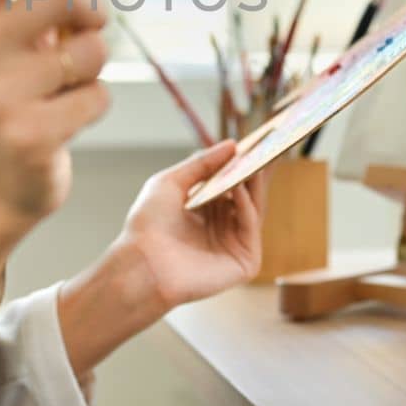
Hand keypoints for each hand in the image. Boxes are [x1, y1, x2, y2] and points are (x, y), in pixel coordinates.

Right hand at [0, 0, 117, 225]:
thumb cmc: (13, 100)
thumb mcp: (11, 43)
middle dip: (94, 12)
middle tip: (90, 32)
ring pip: (90, 50)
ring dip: (95, 68)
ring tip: (66, 90)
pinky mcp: (28, 133)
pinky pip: (97, 96)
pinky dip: (94, 105)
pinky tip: (66, 123)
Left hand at [116, 140, 268, 310]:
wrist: (142, 263)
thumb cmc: (147, 226)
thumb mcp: (171, 182)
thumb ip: (201, 163)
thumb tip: (232, 144)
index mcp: (202, 212)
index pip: (227, 185)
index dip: (238, 165)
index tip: (250, 142)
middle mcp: (219, 228)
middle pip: (245, 196)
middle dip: (251, 171)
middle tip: (263, 146)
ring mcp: (233, 245)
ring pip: (252, 209)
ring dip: (252, 184)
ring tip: (253, 159)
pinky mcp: (243, 263)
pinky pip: (250, 227)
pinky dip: (246, 205)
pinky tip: (239, 187)